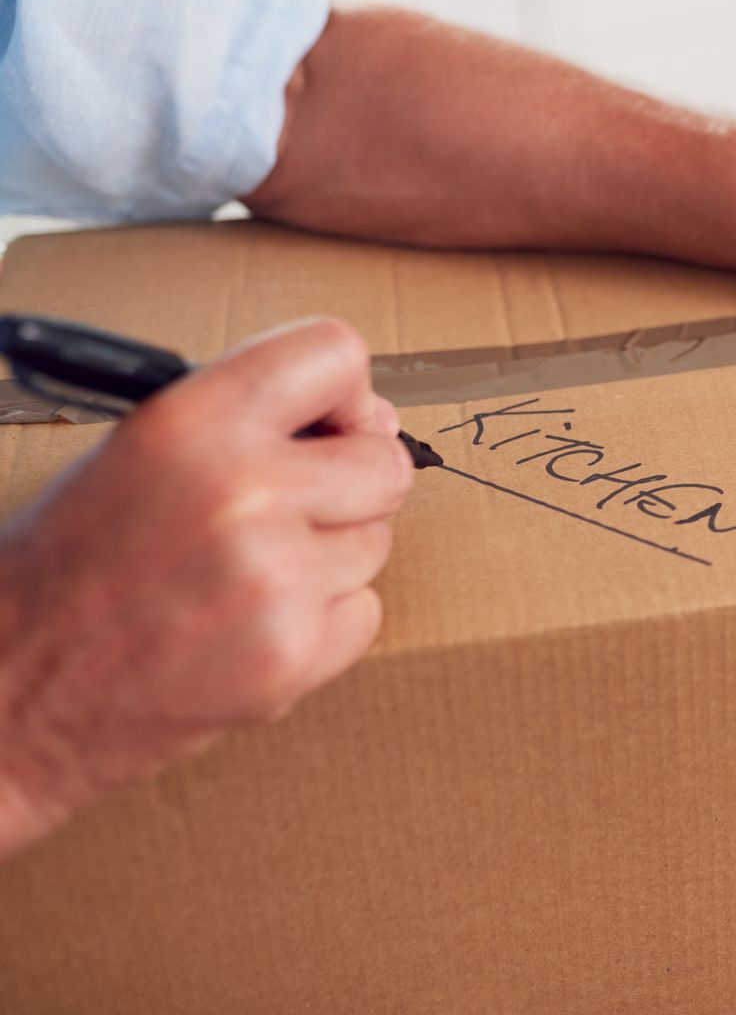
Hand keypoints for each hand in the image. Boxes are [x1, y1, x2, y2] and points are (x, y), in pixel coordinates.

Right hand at [0, 318, 410, 857]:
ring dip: (328, 559)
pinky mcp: (292, 654)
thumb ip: (248, 422)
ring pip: (375, 543)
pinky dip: (322, 624)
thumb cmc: (65, 569)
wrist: (5, 696)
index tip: (332, 422)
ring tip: (239, 578)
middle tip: (289, 511)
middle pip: (384, 463)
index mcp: (191, 424)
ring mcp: (275, 579)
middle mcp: (242, 492)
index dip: (345, 391)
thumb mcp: (135, 453)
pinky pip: (364, 613)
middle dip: (351, 486)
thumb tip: (373, 418)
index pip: (335, 353)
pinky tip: (247, 628)